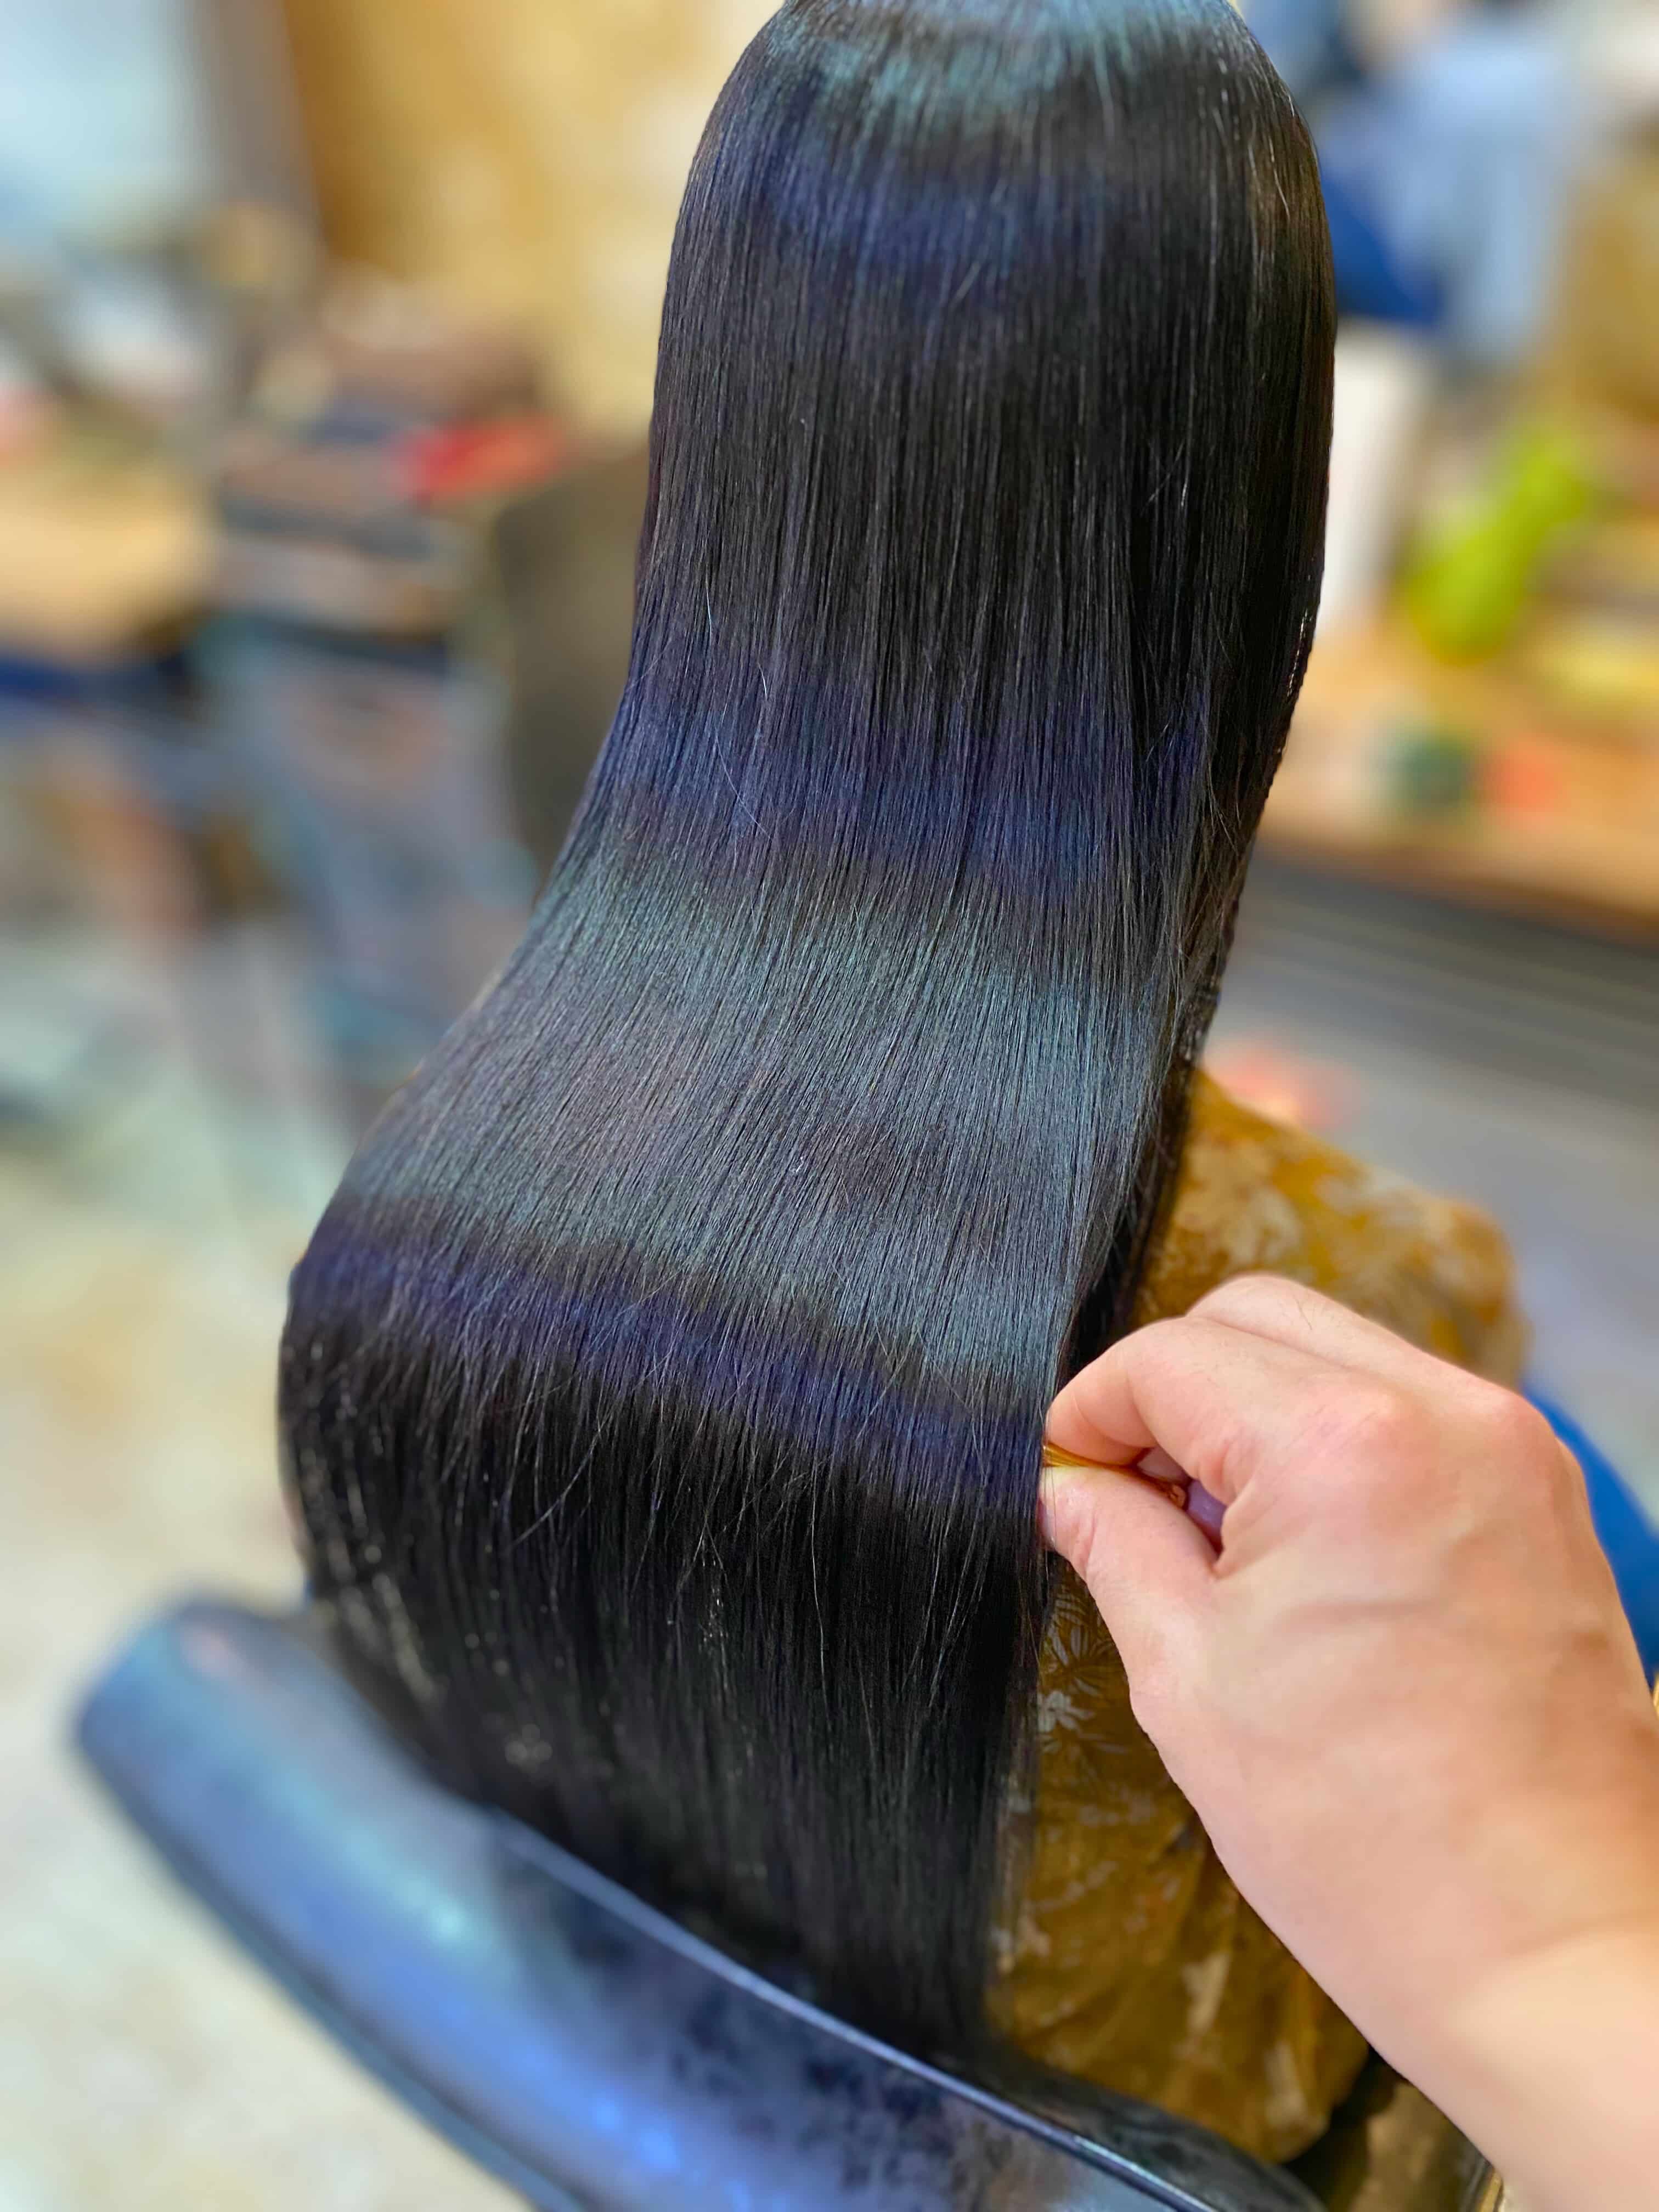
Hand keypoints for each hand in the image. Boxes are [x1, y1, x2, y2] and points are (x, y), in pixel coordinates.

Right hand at [1041, 1276, 1658, 2211]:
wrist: (1554, 1950)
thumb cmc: (1374, 1842)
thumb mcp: (1190, 1682)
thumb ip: (1117, 1547)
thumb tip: (1074, 1487)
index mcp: (1342, 1448)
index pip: (1172, 1356)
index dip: (1094, 1410)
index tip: (1068, 1470)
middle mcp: (1443, 1415)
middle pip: (1258, 1317)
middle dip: (1175, 1388)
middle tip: (1132, 1492)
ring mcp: (1512, 1449)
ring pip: (1338, 1350)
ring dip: (1257, 1409)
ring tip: (1220, 1534)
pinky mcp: (1543, 1495)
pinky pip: (1410, 1409)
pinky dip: (1338, 1441)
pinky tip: (1303, 1548)